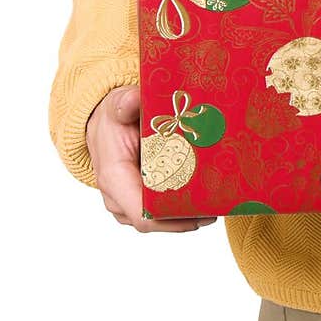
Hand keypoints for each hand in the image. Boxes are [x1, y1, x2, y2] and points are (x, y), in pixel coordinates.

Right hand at [86, 85, 217, 233]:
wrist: (101, 126)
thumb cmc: (111, 118)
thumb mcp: (118, 104)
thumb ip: (127, 102)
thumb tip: (134, 99)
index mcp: (114, 178)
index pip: (143, 214)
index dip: (174, 218)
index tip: (203, 208)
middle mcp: (117, 198)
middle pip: (157, 221)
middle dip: (187, 216)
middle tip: (218, 203)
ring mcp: (124, 205)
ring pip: (159, 220)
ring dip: (185, 214)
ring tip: (215, 203)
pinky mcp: (134, 203)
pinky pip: (157, 214)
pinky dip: (178, 209)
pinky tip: (201, 201)